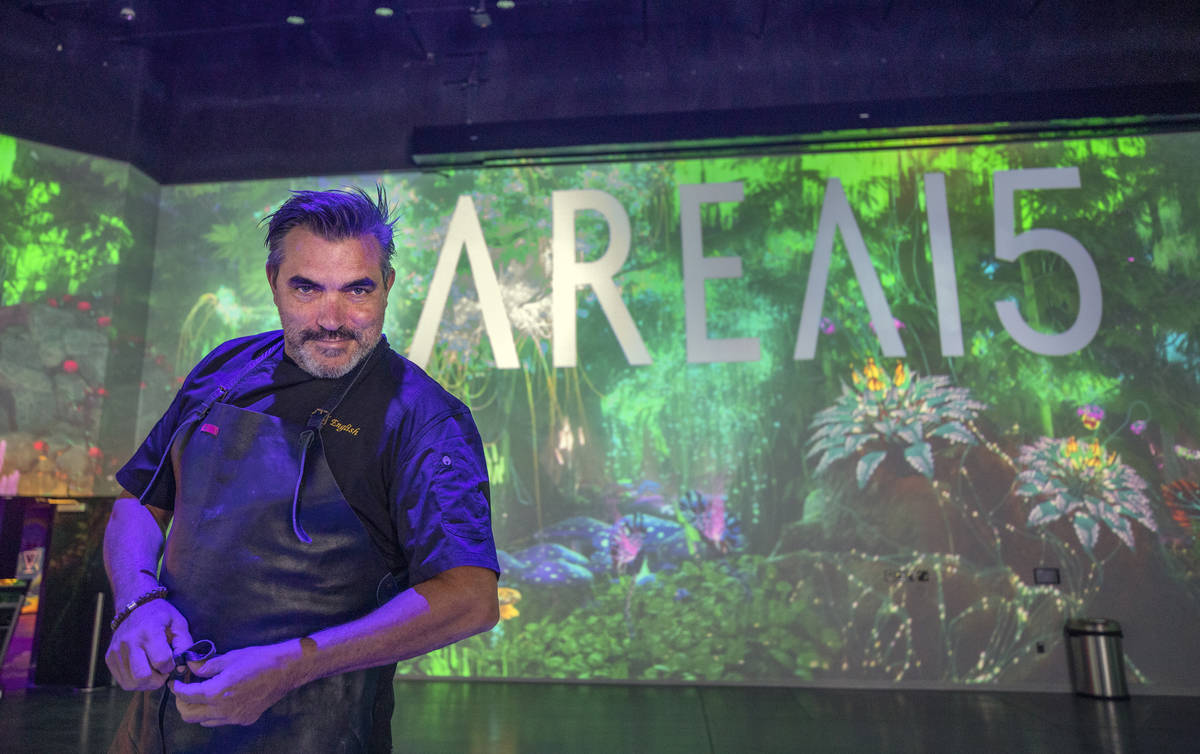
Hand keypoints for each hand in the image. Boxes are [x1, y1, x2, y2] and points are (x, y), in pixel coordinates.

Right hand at [105, 598, 193, 690]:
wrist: (135, 607)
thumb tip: (181, 667)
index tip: (172, 661)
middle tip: (162, 671)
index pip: (161, 661)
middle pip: (142, 677)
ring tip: (153, 671)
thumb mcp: (179, 623)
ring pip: (131, 683)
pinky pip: (122, 681)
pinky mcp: (109, 658)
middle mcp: (130, 641)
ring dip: (146, 683)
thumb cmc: (160, 616)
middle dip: (157, 680)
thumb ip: (185, 644)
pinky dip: (135, 681)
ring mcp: (117, 651)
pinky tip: (142, 669)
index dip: (170, 666)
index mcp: (149, 631)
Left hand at [171, 642, 302, 726]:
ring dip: (197, 709)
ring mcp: (234, 718)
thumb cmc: (258, 659)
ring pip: (203, 721)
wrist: (286, 670)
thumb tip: (191, 666)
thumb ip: (207, 666)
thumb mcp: (230, 658)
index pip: (187, 696)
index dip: (178, 689)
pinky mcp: (244, 720)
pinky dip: (214, 712)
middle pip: (189, 715)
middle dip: (182, 703)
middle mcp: (223, 710)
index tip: (176, 682)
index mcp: (218, 692)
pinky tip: (221, 699)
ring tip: (202, 694)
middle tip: (184, 690)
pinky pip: (220, 721)